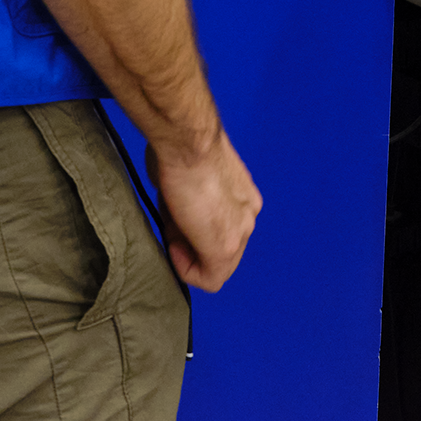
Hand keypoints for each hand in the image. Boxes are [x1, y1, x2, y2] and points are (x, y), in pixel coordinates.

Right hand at [147, 130, 260, 290]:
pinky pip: (210, 279)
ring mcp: (241, 232)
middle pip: (222, 250)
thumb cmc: (180, 148)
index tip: (174, 216)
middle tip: (171, 225)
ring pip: (218, 266)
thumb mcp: (187, 178)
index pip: (222, 229)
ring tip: (172, 230)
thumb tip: (176, 215)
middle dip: (193, 246)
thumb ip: (190, 201)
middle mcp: (249, 216)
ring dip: (190, 256)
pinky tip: (174, 248)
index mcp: (243, 198)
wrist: (187, 142)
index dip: (193, 231)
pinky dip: (187, 270)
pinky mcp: (225, 247)